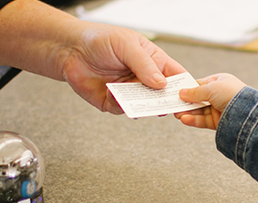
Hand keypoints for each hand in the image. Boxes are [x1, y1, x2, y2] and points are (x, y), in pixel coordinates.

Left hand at [0, 0, 186, 113]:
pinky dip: (119, 103)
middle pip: (163, 94)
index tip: (187, 95)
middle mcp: (143, 77)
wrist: (70, 49)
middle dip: (165, 100)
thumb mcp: (127, 45)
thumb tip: (161, 84)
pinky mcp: (113, 102)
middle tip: (166, 105)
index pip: (175, 75)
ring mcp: (129, 91)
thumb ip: (145, 64)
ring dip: (142, 104)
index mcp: (153, 60)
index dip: (183, 86)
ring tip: (140, 100)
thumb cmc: (100, 40)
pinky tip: (112, 91)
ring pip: (144, 105)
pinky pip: (123, 108)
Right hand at [175, 74, 246, 129]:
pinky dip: (193, 120)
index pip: (199, 85)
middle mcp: (220, 95)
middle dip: (186, 102)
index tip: (176, 93)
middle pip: (198, 99)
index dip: (188, 89)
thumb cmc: (233, 94)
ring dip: (187, 112)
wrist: (248, 113)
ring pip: (199, 111)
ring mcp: (219, 109)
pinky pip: (203, 120)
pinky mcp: (219, 121)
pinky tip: (185, 119)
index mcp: (220, 82)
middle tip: (173, 105)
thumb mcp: (211, 88)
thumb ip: (195, 92)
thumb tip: (182, 92)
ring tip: (177, 113)